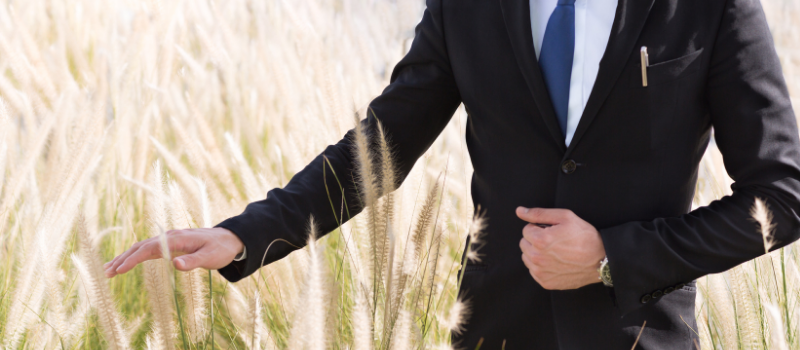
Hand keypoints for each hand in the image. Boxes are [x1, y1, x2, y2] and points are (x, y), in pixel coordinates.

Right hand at [104, 227, 243, 277]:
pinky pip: (148, 249)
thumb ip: (193, 261)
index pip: (148, 248)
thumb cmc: (220, 249)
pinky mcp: (171, 244)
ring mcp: (169, 240)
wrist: (230, 239)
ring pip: (141, 247)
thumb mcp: (210, 257)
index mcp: (176, 239)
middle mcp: (170, 237)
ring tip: (109, 270)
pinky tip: (126, 263)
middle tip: (106, 273)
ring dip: (125, 257)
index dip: (132, 259)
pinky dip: (135, 256)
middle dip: (122, 259)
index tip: (119, 270)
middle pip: (140, 246)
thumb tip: (175, 264)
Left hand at [517, 207, 605, 289]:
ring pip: (527, 257)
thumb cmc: (585, 237)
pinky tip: (555, 262)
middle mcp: (537, 258)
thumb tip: (519, 211)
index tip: (552, 231)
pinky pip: (533, 271)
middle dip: (535, 240)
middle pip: (524, 243)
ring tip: (555, 252)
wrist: (601, 261)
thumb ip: (539, 213)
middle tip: (554, 241)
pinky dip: (541, 266)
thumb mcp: (565, 217)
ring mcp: (541, 272)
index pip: (526, 229)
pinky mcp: (545, 282)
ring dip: (536, 253)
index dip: (539, 228)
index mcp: (540, 240)